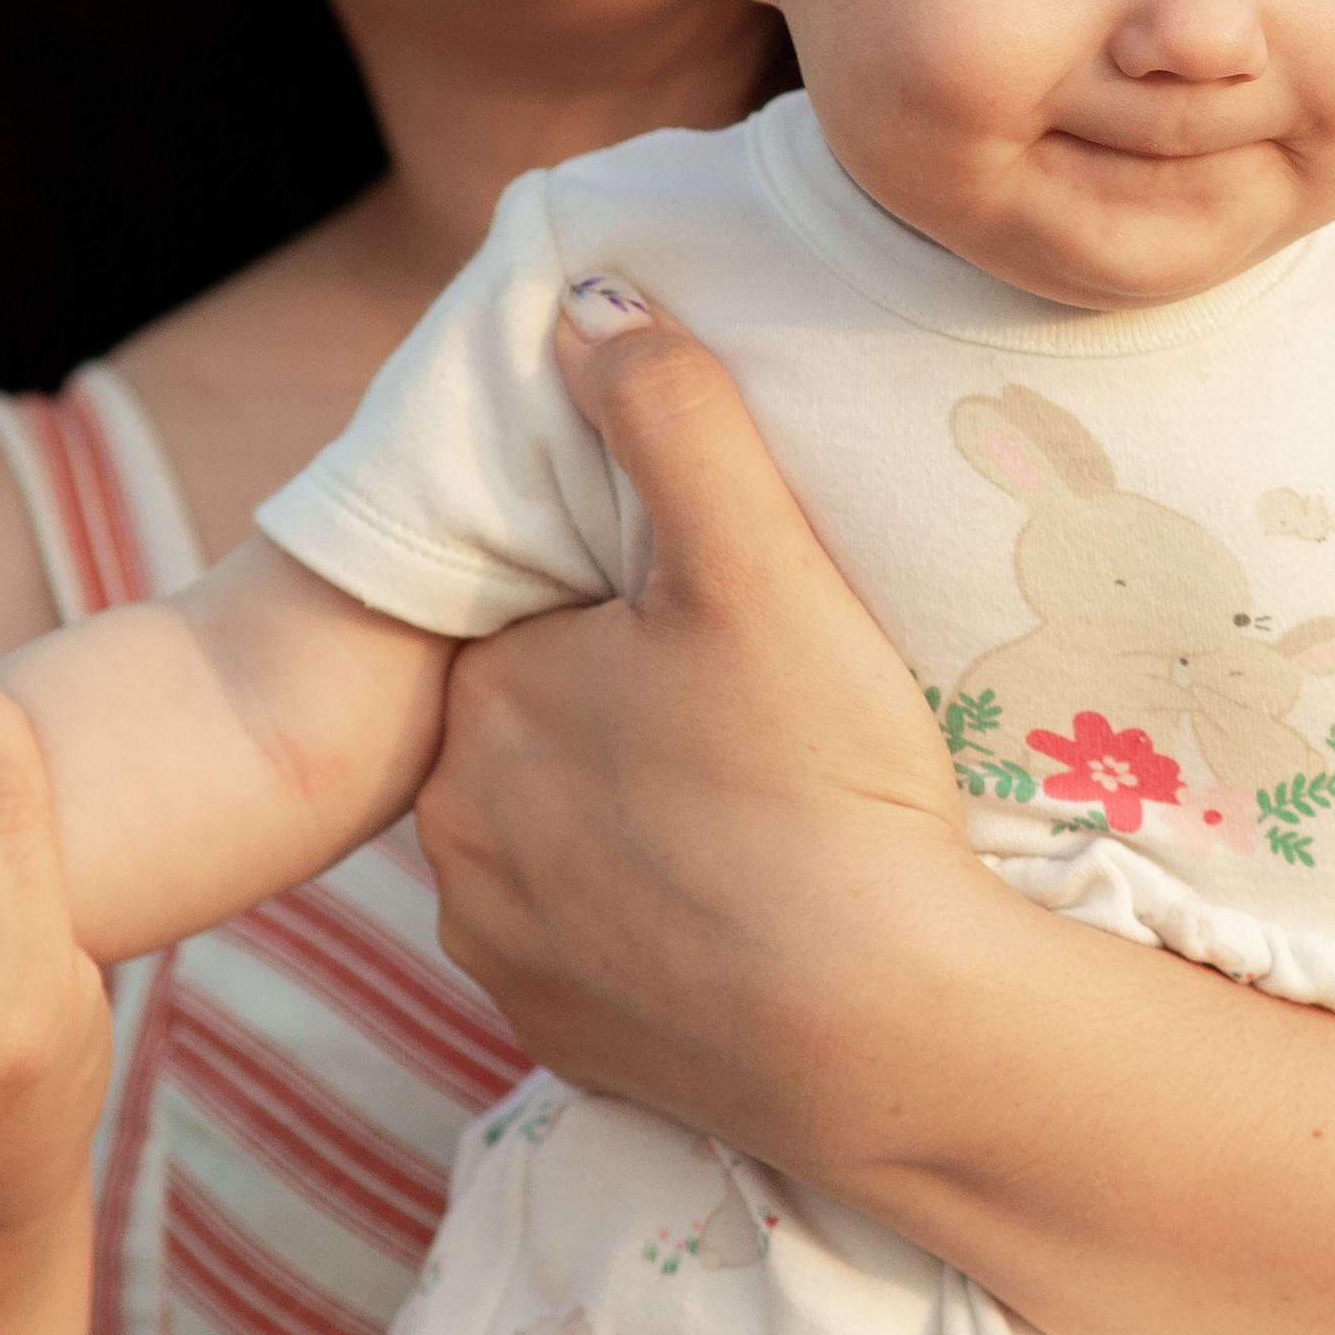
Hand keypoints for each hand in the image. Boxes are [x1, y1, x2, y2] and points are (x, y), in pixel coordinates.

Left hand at [414, 296, 986, 1167]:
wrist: (878, 1026)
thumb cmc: (819, 779)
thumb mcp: (759, 564)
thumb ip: (673, 414)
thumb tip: (589, 299)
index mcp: (487, 698)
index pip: (536, 612)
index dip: (626, 602)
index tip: (715, 618)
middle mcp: (455, 829)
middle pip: (541, 723)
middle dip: (621, 706)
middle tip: (754, 712)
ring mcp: (502, 948)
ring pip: (559, 835)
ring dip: (630, 815)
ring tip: (757, 808)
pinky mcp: (559, 1034)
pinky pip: (591, 942)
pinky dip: (650, 917)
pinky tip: (741, 904)